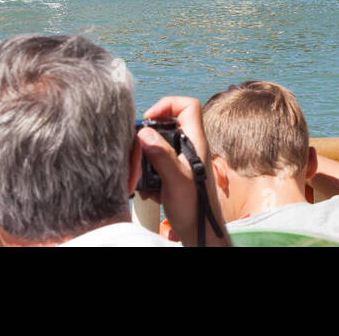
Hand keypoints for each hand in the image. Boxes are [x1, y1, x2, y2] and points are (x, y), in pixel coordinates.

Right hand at [139, 96, 230, 246]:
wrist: (200, 233)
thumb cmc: (195, 209)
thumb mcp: (176, 180)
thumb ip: (162, 156)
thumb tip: (144, 134)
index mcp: (196, 142)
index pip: (188, 106)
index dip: (168, 105)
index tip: (149, 119)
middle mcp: (190, 147)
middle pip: (168, 124)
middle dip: (149, 136)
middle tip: (138, 150)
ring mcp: (182, 160)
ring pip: (159, 145)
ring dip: (147, 159)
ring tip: (142, 175)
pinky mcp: (174, 173)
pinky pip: (157, 163)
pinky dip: (149, 174)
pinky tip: (148, 189)